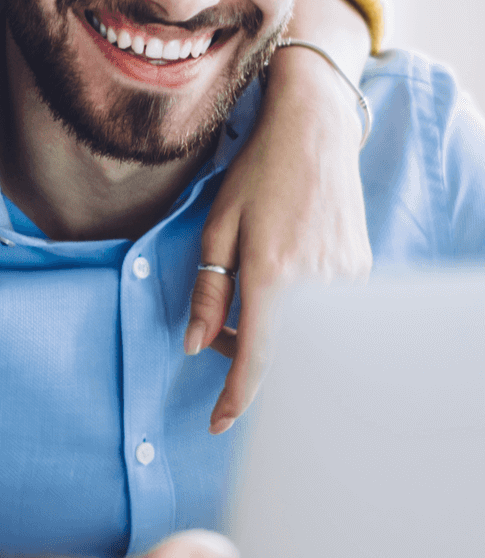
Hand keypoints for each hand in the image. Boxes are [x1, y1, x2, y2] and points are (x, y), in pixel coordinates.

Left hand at [186, 37, 370, 433]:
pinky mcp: (361, 272)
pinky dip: (294, 314)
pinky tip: (277, 280)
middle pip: (281, 354)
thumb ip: (209, 290)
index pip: (256, 359)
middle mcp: (317, 284)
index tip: (217, 424)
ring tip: (246, 294)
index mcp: (273, 275)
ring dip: (269, 332)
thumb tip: (197, 345)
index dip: (236, 399)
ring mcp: (346, 280)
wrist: (315, 133)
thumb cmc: (258, 175)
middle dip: (244, 356)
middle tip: (219, 334)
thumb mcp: (218, 227)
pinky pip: (324, 315)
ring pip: (303, 336)